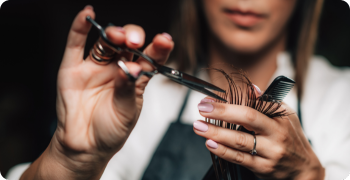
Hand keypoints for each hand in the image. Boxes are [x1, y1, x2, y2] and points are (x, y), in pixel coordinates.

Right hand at [21, 5, 172, 179]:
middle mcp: (117, 68)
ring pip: (106, 42)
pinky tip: (87, 14)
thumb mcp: (126, 112)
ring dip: (113, 33)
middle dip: (133, 38)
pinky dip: (79, 28)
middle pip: (127, 44)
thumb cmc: (111, 130)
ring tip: (118, 35)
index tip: (165, 40)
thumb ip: (127, 88)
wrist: (85, 146)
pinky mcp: (73, 68)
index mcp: (136, 78)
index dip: (158, 48)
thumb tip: (130, 68)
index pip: (149, 58)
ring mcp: (96, 67)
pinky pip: (76, 44)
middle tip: (135, 42)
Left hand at [194, 98, 324, 178]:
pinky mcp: (263, 167)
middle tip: (202, 109)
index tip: (209, 100)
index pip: (253, 105)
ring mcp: (270, 152)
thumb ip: (265, 102)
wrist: (303, 169)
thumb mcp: (284, 116)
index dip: (230, 102)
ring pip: (240, 141)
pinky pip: (240, 158)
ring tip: (199, 127)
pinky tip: (210, 144)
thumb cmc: (290, 137)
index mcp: (279, 118)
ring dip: (216, 133)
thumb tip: (250, 88)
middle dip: (222, 113)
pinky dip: (223, 151)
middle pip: (247, 119)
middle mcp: (276, 134)